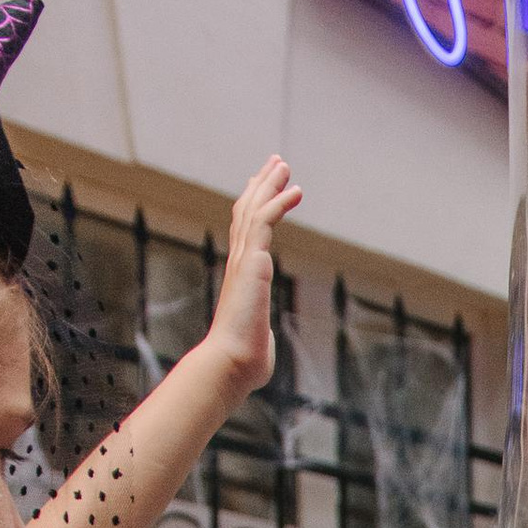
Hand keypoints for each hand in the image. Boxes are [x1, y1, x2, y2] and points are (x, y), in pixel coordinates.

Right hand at [203, 156, 301, 401]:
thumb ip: (259, 333)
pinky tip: (296, 190)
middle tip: (275, 164)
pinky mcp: (252, 263)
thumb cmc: (244, 360)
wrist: (231, 363)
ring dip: (270, 185)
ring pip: (255, 211)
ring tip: (284, 165)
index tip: (261, 188)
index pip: (245, 233)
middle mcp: (239, 263)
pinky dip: (280, 203)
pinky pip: (265, 223)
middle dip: (262, 186)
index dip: (253, 207)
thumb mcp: (256, 340)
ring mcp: (244, 261)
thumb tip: (258, 346)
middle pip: (248, 213)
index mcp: (241, 277)